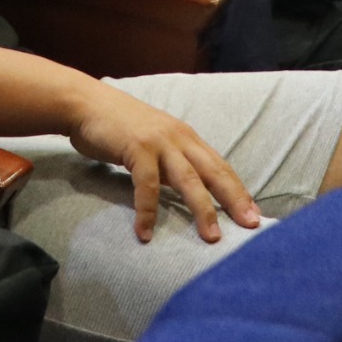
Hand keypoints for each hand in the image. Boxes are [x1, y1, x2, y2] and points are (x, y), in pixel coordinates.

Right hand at [67, 85, 259, 242]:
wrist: (87, 104)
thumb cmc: (119, 127)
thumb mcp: (155, 143)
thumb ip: (172, 163)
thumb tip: (189, 194)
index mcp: (186, 137)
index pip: (220, 166)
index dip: (239, 191)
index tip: (255, 215)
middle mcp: (179, 138)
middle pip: (214, 172)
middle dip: (234, 199)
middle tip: (250, 225)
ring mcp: (158, 142)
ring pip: (188, 180)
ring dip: (202, 209)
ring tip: (211, 237)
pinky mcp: (136, 148)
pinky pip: (146, 185)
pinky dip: (147, 211)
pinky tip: (145, 233)